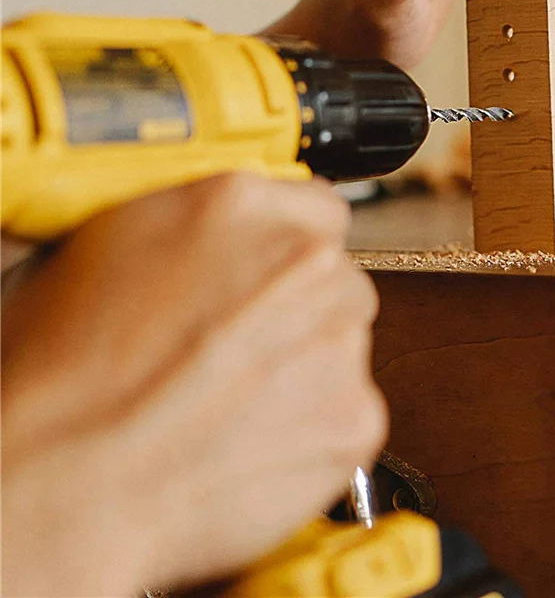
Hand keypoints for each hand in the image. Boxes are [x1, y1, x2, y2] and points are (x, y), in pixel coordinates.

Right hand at [0, 174, 385, 595]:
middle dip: (296, 304)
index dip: (287, 245)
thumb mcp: (108, 249)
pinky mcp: (356, 414)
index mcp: (241, 204)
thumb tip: (211, 237)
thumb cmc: (63, 378)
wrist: (70, 484)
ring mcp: (339, 337)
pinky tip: (250, 437)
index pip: (314, 205)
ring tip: (232, 397)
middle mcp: (305, 259)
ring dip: (306, 361)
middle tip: (237, 344)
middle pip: (332, 273)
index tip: (272, 271)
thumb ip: (189, 226)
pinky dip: (314, 424)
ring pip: (342, 338)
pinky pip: (348, 407)